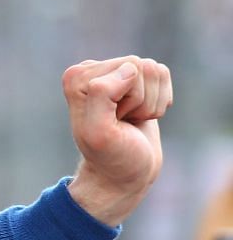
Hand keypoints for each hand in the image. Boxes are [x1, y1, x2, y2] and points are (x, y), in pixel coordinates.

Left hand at [64, 57, 173, 225]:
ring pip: (154, 70)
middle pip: (140, 66)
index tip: (111, 121)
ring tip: (129, 120)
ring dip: (149, 103)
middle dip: (140, 100)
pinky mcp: (136, 78)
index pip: (127, 70)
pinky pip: (164, 74)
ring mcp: (115, 71)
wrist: (124, 173)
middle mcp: (91, 70)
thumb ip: (102, 96)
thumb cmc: (111, 157)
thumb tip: (128, 69)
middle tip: (121, 122)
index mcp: (76, 78)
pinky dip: (160, 100)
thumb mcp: (99, 133)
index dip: (127, 100)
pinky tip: (140, 115)